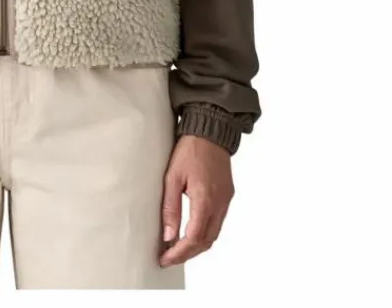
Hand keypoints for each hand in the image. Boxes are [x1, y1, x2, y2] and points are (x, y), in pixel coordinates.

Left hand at [159, 134, 234, 266]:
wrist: (210, 131)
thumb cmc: (190, 150)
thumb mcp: (172, 177)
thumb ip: (170, 208)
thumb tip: (168, 236)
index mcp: (205, 200)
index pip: (194, 238)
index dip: (179, 253)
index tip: (164, 259)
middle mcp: (219, 204)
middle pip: (206, 242)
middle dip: (187, 254)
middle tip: (169, 258)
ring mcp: (226, 201)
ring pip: (214, 234)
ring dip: (197, 246)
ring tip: (177, 249)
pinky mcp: (227, 196)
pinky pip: (218, 222)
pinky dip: (205, 233)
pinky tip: (192, 232)